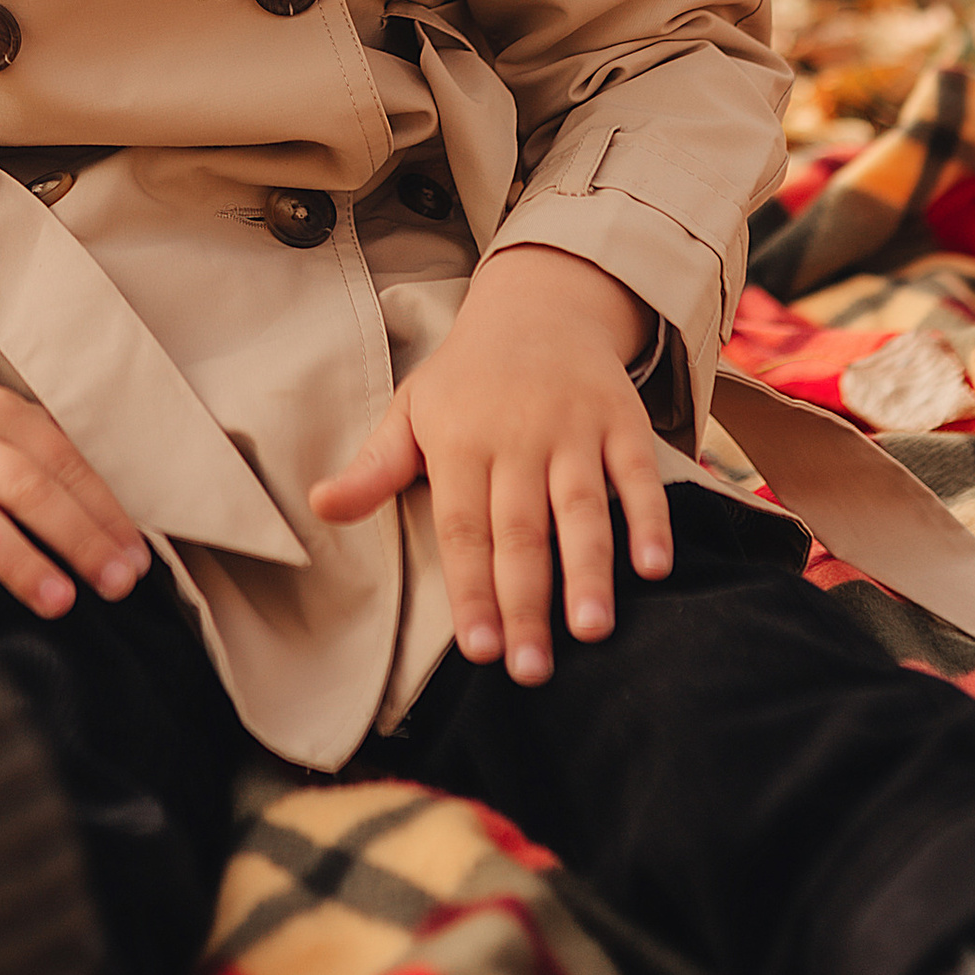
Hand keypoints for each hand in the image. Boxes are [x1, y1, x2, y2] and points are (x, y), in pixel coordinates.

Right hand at [0, 384, 150, 622]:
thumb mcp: (2, 436)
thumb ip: (50, 472)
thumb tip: (120, 542)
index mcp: (0, 416)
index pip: (64, 465)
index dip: (105, 514)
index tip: (136, 561)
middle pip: (27, 488)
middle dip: (77, 538)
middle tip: (115, 584)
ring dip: (18, 560)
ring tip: (58, 601)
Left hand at [307, 244, 670, 684]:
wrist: (539, 304)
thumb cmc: (466, 377)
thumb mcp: (411, 412)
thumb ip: (373, 469)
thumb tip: (319, 506)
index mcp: (459, 442)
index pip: (463, 530)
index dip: (471, 591)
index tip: (479, 651)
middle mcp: (517, 436)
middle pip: (521, 531)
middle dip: (526, 603)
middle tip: (531, 670)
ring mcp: (573, 428)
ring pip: (582, 507)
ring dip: (589, 570)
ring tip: (591, 629)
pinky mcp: (622, 421)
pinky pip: (638, 474)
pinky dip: (650, 519)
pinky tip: (655, 568)